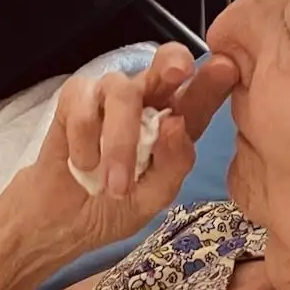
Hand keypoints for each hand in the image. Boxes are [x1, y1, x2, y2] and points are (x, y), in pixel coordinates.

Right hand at [10, 43, 238, 260]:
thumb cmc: (114, 208)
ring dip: (119, 141)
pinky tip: (83, 165)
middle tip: (178, 72)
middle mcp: (146, 101)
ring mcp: (108, 97)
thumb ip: (172, 164)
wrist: (63, 225)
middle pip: (163, 65)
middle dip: (172, 64)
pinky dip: (84, 139)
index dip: (213, 81)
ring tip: (115, 186)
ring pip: (121, 91)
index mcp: (174, 123)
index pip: (199, 96)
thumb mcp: (153, 197)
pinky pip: (82, 104)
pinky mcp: (73, 100)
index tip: (226, 70)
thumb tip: (174, 122)